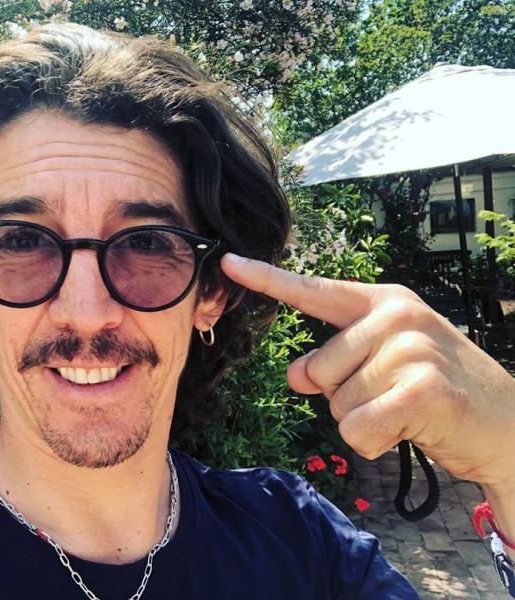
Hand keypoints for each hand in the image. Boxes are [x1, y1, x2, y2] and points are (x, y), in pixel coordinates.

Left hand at [220, 253, 514, 490]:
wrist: (507, 423)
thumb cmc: (436, 389)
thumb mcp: (382, 365)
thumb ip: (335, 363)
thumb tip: (295, 376)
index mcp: (382, 302)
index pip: (313, 292)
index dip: (266, 279)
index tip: (228, 262)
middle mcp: (396, 315)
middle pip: (316, 372)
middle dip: (343, 397)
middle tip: (391, 395)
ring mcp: (412, 348)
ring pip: (336, 405)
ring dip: (363, 422)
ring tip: (406, 410)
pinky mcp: (423, 387)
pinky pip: (357, 428)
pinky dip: (374, 442)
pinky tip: (410, 429)